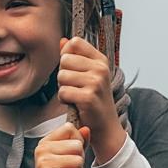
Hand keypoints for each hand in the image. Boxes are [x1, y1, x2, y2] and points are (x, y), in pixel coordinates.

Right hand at [21, 122, 89, 167]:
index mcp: (45, 142)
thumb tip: (86, 129)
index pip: (70, 129)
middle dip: (78, 161)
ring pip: (77, 160)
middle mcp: (41, 149)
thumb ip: (79, 143)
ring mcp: (42, 163)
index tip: (68, 159)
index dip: (77, 145)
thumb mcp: (72, 161)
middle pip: (76, 145)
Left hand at [57, 37, 125, 163]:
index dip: (66, 55)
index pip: (75, 42)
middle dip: (63, 75)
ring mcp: (96, 82)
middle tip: (74, 87)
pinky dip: (64, 100)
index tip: (72, 69)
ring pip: (62, 76)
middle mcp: (100, 68)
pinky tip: (74, 104)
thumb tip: (63, 40)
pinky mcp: (88, 97)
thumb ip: (75, 57)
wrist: (105, 127)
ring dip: (62, 88)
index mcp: (100, 60)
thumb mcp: (88, 76)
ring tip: (75, 96)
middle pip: (65, 60)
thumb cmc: (94, 101)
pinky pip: (63, 92)